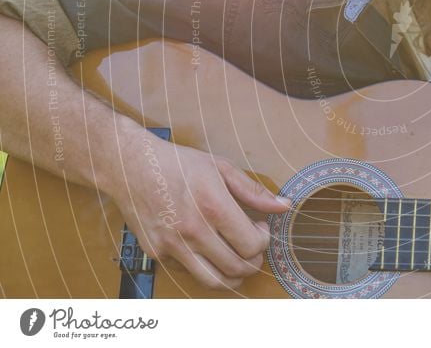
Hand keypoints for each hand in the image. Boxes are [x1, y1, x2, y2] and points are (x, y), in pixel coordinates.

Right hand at [108, 131, 290, 289]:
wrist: (130, 166)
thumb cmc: (178, 164)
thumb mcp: (221, 168)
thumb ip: (254, 191)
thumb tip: (284, 206)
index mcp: (214, 207)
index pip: (252, 245)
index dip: (264, 241)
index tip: (259, 229)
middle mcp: (193, 231)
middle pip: (237, 268)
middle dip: (253, 261)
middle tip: (252, 246)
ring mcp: (173, 246)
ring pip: (213, 281)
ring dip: (233, 276)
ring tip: (236, 259)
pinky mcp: (156, 253)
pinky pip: (189, 272)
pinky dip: (204, 267)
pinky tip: (206, 248)